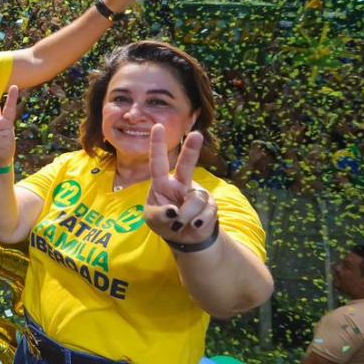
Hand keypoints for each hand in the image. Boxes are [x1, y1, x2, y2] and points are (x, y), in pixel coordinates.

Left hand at [144, 123, 218, 246]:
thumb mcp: (153, 220)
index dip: (157, 145)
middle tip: (196, 134)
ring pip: (195, 200)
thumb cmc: (164, 222)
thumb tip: (174, 212)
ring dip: (186, 217)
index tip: (157, 126)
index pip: (158, 163)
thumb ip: (159, 215)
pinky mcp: (211, 204)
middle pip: (186, 165)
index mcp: (163, 183)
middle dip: (191, 150)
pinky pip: (206, 213)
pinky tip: (195, 226)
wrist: (184, 237)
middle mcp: (181, 183)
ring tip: (180, 225)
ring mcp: (197, 192)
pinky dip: (197, 223)